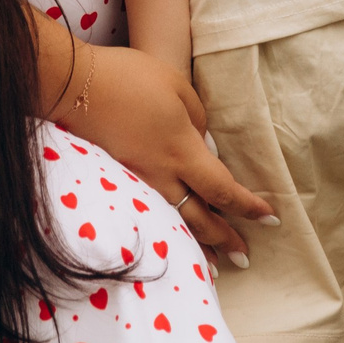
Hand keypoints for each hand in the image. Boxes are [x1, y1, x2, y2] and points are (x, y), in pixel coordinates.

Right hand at [59, 45, 276, 267]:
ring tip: (214, 265)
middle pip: (201, 218)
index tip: (269, 217)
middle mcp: (162, 174)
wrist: (74, 85)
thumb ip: (198, 121)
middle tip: (244, 256)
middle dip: (226, 239)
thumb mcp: (179, 88)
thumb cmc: (131, 77)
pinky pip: (152, 213)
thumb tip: (203, 145)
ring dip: (197, 245)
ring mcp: (137, 180)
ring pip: (174, 222)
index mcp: (183, 150)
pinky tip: (173, 238)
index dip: (247, 207)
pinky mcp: (118, 179)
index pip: (223, 189)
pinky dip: (169, 230)